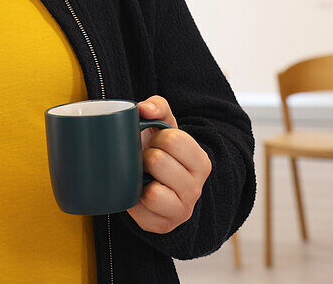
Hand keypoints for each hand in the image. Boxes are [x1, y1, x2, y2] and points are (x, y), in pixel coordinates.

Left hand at [126, 95, 211, 233]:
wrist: (159, 186)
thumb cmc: (160, 151)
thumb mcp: (165, 126)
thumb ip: (157, 106)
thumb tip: (143, 108)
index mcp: (200, 162)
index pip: (173, 139)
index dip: (157, 137)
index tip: (157, 142)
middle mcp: (196, 188)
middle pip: (157, 161)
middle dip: (145, 157)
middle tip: (147, 161)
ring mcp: (182, 210)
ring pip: (151, 193)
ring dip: (139, 181)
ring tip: (143, 178)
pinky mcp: (163, 226)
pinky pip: (138, 211)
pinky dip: (132, 201)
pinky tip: (137, 195)